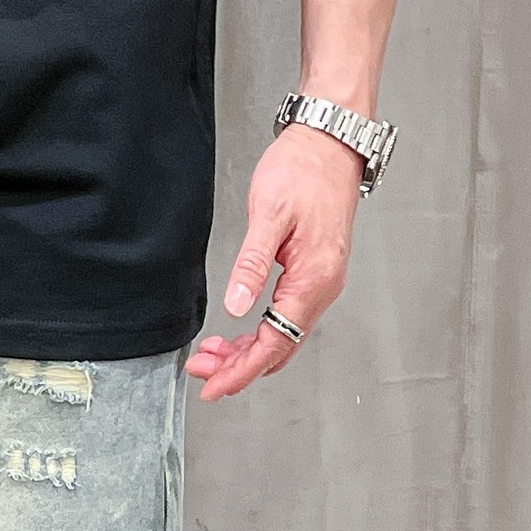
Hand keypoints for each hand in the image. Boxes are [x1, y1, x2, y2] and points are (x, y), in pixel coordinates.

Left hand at [185, 123, 361, 401]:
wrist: (329, 144)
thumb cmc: (303, 171)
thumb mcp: (269, 216)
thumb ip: (251, 264)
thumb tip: (236, 307)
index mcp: (314, 278)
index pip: (276, 342)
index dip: (243, 370)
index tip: (214, 385)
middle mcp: (322, 286)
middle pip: (280, 346)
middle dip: (239, 366)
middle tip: (201, 370)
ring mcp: (320, 280)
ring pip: (284, 334)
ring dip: (248, 350)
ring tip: (212, 354)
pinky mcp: (314, 270)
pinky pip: (287, 315)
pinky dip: (261, 331)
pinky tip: (239, 331)